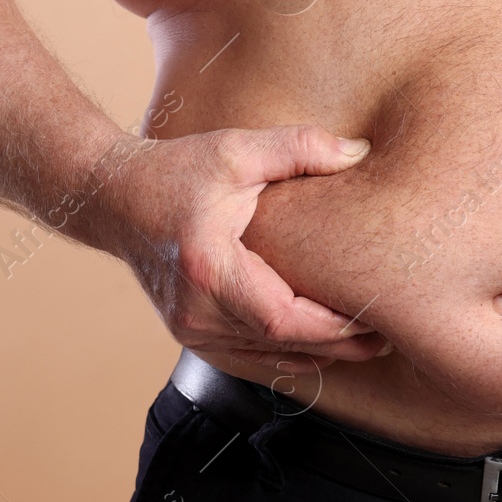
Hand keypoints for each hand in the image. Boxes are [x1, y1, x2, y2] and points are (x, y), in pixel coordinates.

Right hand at [98, 125, 390, 373]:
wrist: (113, 198)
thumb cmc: (176, 171)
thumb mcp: (237, 150)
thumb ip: (299, 148)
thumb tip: (360, 151)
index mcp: (208, 268)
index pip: (281, 317)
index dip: (331, 325)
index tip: (373, 316)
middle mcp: (196, 310)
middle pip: (280, 343)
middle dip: (338, 345)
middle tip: (388, 338)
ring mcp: (191, 328)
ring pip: (267, 354)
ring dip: (318, 351)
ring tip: (368, 343)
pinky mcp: (192, 332)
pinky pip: (250, 352)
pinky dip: (289, 350)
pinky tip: (325, 345)